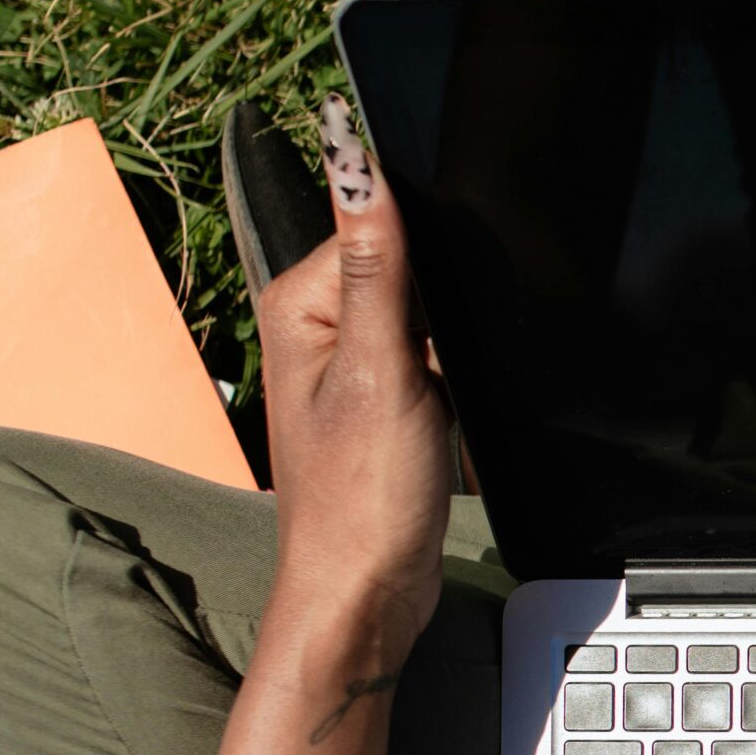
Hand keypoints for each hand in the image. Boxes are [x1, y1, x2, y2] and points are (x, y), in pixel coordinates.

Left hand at [252, 94, 451, 669]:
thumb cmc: (361, 501)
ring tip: (439, 398)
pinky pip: (433, 354)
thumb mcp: (380, 370)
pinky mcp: (384, 396)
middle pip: (406, 264)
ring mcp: (351, 362)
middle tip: (439, 372)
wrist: (368, 595)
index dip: (431, 253)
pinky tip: (451, 409)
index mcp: (300, 303)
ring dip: (452, 343)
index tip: (443, 317)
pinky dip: (455, 373)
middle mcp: (317, 325)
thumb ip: (377, 264)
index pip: (377, 221)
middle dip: (444, 303)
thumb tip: (356, 159)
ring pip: (428, 312)